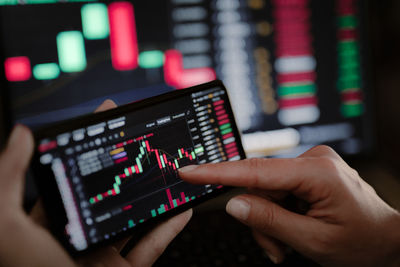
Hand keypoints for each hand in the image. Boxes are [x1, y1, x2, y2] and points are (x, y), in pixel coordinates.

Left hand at [0, 100, 191, 266]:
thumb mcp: (6, 227)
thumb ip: (7, 179)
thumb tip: (22, 135)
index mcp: (50, 223)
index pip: (71, 173)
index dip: (89, 143)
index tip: (107, 118)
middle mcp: (78, 236)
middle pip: (108, 190)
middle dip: (126, 162)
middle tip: (143, 137)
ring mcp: (103, 256)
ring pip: (135, 218)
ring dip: (154, 195)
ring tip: (169, 170)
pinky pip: (153, 248)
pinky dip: (169, 229)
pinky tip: (183, 209)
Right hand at [179, 146, 399, 265]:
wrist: (387, 239)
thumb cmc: (361, 241)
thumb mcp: (313, 241)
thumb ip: (269, 221)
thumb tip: (233, 204)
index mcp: (317, 172)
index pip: (256, 170)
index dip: (218, 172)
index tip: (189, 170)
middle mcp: (313, 159)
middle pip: (260, 185)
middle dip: (260, 218)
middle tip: (274, 247)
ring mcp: (311, 163)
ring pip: (267, 191)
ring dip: (270, 220)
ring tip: (286, 245)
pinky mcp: (309, 170)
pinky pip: (278, 189)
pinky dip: (278, 211)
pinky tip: (291, 229)